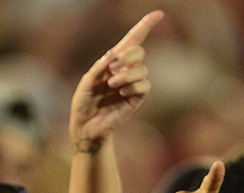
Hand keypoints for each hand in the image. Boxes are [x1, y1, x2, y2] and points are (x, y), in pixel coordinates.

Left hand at [68, 11, 159, 145]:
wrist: (86, 126)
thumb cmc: (84, 102)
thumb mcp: (86, 83)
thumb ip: (98, 68)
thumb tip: (113, 55)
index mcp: (113, 62)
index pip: (132, 40)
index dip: (145, 26)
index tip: (158, 14)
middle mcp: (125, 70)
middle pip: (139, 51)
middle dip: (128, 56)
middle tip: (112, 68)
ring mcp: (132, 84)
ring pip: (142, 70)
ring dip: (126, 75)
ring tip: (112, 85)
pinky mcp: (136, 98)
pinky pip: (145, 86)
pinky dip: (133, 87)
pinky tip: (121, 93)